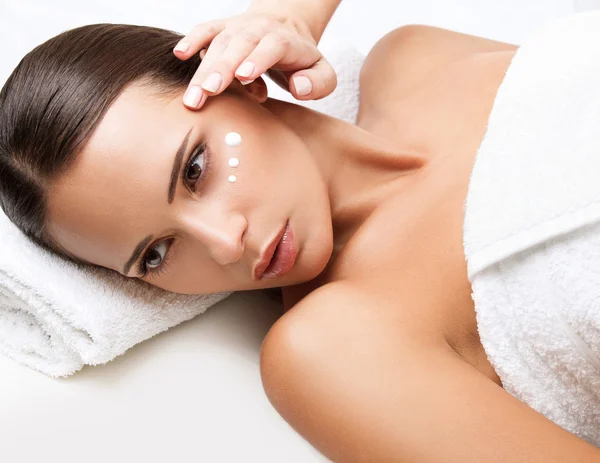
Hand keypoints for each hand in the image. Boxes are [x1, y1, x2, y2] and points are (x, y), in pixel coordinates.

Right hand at [173, 11, 337, 109]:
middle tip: (208, 92)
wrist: (288, 26)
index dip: (258, 58)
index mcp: (286, 40)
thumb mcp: (323, 73)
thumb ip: (318, 83)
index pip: (272, 46)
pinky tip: (180, 54)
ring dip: (204, 68)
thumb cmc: (303, 59)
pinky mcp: (224, 29)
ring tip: (193, 96)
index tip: (244, 76)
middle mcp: (260, 30)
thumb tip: (298, 87)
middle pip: (239, 45)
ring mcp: (239, 28)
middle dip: (222, 68)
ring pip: (220, 43)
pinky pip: (206, 29)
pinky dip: (193, 39)